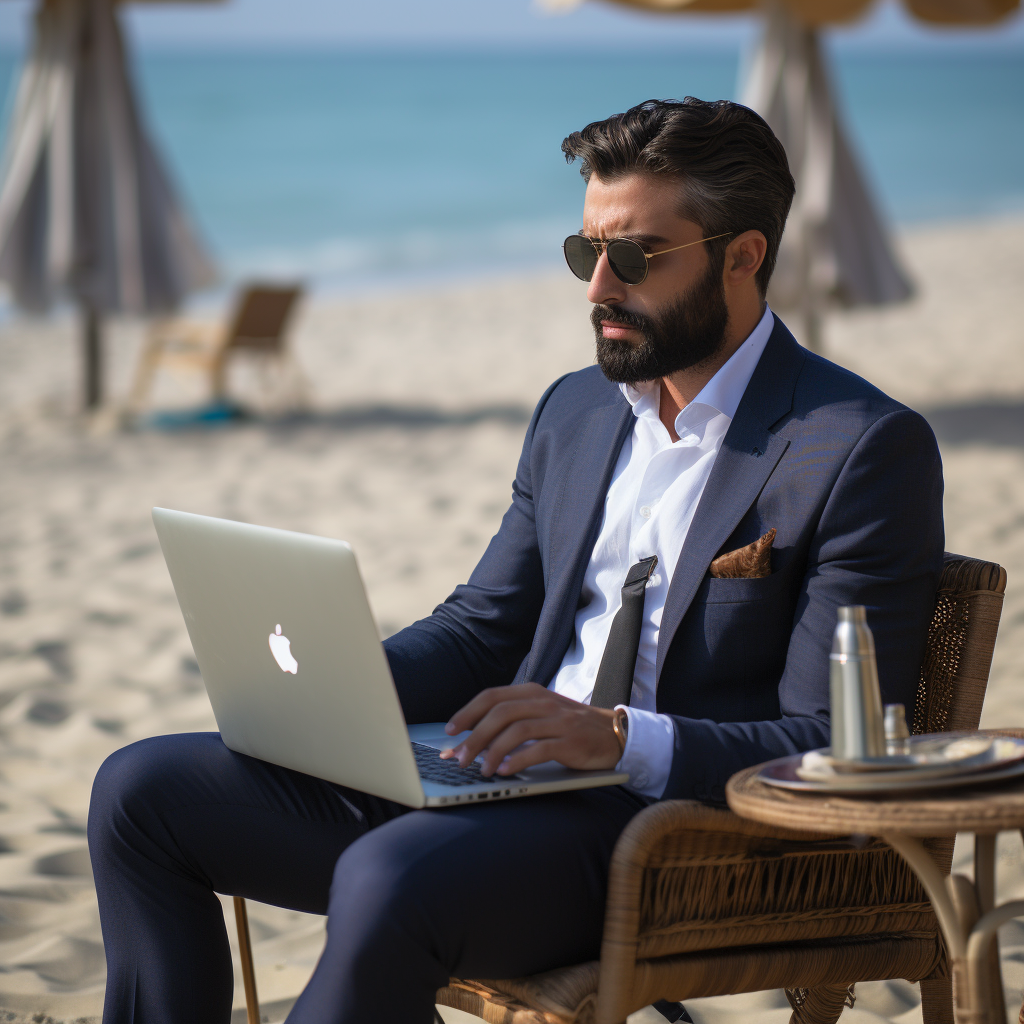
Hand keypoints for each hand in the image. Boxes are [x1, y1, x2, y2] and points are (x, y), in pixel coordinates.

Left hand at [440, 682, 620, 776]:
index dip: (468, 712)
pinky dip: (518, 760)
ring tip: (482, 770)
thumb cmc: (570, 728)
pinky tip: (506, 771)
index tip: (450, 731)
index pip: (492, 696)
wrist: (614, 734)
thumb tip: (473, 741)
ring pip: (516, 730)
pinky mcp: (571, 741)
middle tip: (460, 758)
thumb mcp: (541, 714)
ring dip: (493, 751)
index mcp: (532, 692)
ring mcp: (558, 720)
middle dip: (475, 736)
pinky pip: (539, 749)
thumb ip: (512, 722)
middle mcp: (543, 702)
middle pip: (500, 713)